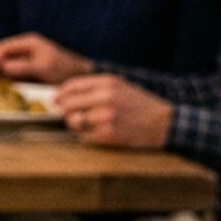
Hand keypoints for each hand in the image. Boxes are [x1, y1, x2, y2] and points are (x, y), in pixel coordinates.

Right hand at [0, 33, 92, 83]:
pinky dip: (9, 80)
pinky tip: (10, 87)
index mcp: (28, 42)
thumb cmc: (63, 69)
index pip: (3, 47)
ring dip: (2, 75)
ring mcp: (26, 60)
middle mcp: (25, 49)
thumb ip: (20, 66)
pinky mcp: (28, 70)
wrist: (80, 77)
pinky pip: (13, 74)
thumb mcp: (41, 67)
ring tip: (1, 85)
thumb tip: (1, 68)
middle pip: (2, 56)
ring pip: (6, 66)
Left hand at [53, 74, 171, 147]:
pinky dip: (87, 137)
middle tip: (71, 115)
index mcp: (107, 82)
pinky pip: (84, 137)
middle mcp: (105, 98)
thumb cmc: (140, 104)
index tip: (56, 100)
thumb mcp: (120, 86)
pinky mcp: (109, 135)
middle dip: (66, 111)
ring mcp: (107, 117)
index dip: (60, 94)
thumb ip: (95, 87)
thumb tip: (65, 94)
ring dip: (76, 125)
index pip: (71, 86)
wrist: (164, 123)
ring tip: (87, 125)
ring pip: (73, 122)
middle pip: (67, 105)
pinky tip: (98, 133)